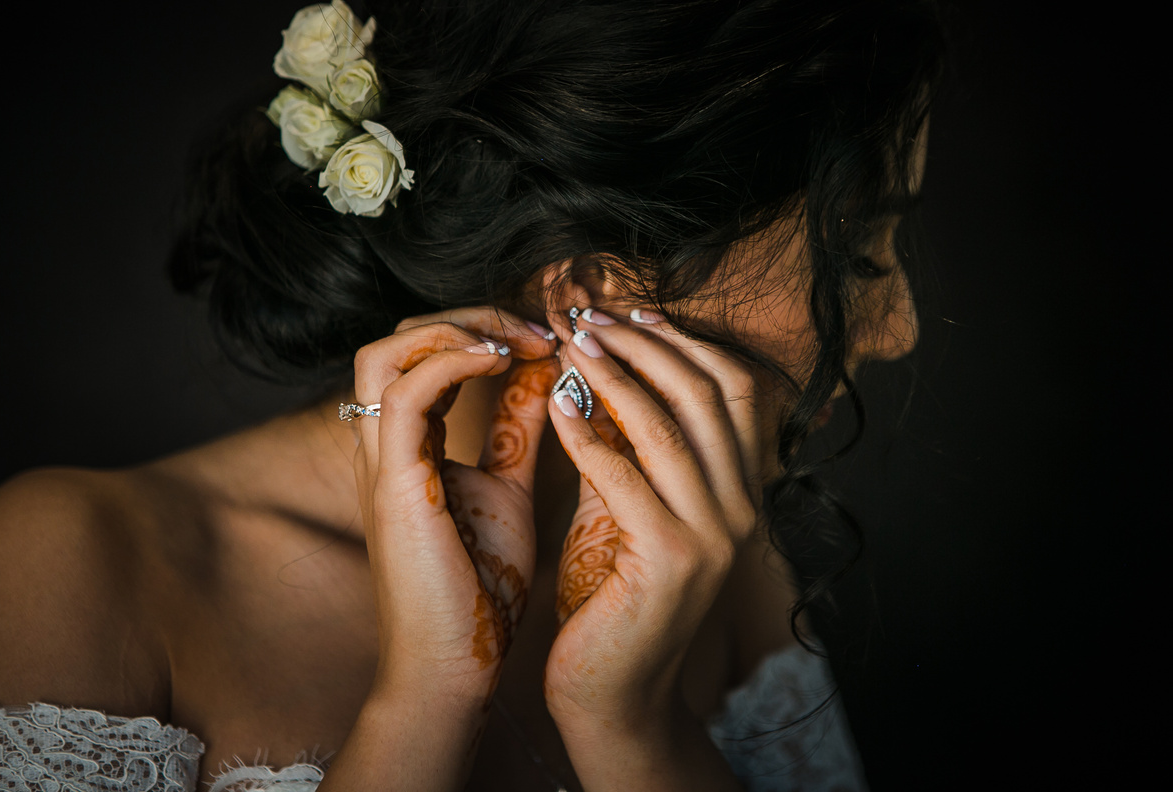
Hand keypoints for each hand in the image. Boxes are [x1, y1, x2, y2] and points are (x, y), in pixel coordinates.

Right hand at [351, 308, 555, 700]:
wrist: (454, 669)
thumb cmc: (479, 590)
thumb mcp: (508, 489)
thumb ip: (519, 432)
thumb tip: (549, 376)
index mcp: (407, 446)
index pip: (422, 356)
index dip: (480, 330)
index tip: (547, 338)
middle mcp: (384, 446)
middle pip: (396, 340)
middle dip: (468, 317)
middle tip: (536, 330)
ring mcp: (381, 463)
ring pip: (384, 353)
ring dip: (456, 329)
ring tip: (518, 341)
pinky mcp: (393, 484)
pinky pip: (407, 393)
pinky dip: (455, 362)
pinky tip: (507, 364)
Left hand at [543, 306, 761, 788]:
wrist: (614, 691)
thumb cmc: (613, 596)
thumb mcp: (630, 509)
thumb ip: (629, 448)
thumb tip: (594, 374)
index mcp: (742, 491)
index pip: (733, 389)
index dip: (684, 341)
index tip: (632, 311)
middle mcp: (742, 508)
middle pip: (704, 393)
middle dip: (644, 344)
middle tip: (589, 318)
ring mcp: (713, 534)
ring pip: (667, 425)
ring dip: (614, 374)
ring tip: (571, 345)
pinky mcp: (671, 559)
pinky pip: (624, 475)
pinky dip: (588, 431)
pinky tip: (555, 403)